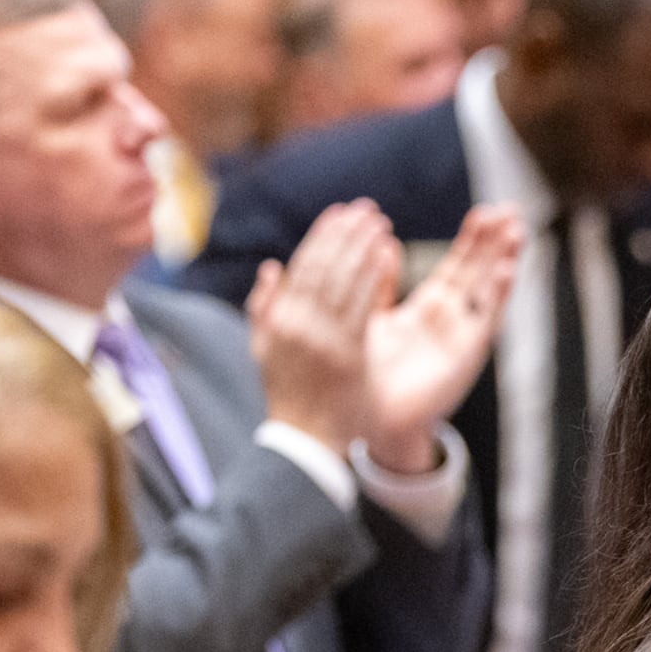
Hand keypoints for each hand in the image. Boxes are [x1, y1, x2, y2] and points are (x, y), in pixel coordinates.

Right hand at [246, 202, 395, 449]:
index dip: (322, 236)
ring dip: (361, 246)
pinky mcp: (348, 354)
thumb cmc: (289, 396)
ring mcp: (323, 339)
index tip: (339, 213)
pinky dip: (372, 274)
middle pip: (324, 266)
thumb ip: (266, 309)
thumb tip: (271, 268)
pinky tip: (384, 253)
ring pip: (343, 280)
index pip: (302, 267)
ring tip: (378, 222)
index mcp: (279, 320)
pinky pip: (362, 305)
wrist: (305, 442)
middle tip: (366, 209)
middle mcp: (298, 325)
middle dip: (346, 233)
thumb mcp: (266, 351)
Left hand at [364, 204, 522, 468]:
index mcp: (432, 308)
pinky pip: (485, 320)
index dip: (474, 240)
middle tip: (512, 210)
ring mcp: (463, 337)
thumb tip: (384, 242)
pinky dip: (496, 295)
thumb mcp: (376, 318)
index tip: (486, 213)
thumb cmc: (374, 373)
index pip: (459, 266)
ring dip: (504, 261)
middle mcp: (453, 320)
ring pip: (488, 291)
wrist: (375, 418)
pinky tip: (505, 270)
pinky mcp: (466, 355)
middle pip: (481, 273)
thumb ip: (382, 283)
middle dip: (496, 243)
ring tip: (517, 232)